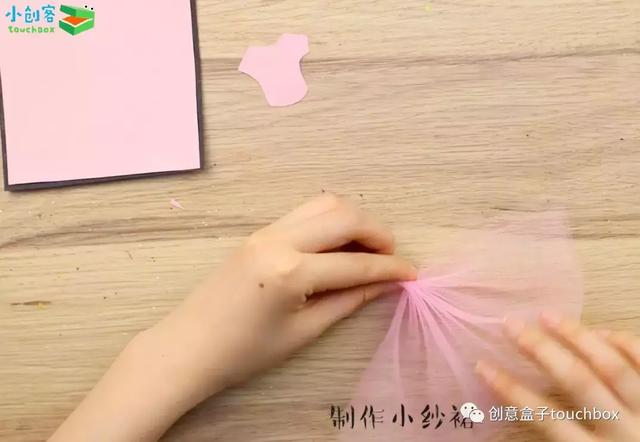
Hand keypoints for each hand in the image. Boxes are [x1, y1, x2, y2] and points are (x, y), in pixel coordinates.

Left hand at [51, 194, 415, 441]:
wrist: (188, 347)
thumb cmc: (244, 352)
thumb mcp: (303, 332)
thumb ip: (347, 301)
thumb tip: (383, 285)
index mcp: (289, 271)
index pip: (354, 263)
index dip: (389, 269)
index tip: (412, 274)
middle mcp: (278, 240)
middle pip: (343, 216)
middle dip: (377, 232)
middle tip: (393, 256)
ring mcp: (265, 231)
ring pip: (323, 204)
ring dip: (353, 219)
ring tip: (368, 247)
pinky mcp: (258, 233)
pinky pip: (304, 213)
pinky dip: (330, 221)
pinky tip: (338, 244)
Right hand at [476, 315, 639, 440]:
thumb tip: (538, 422)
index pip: (546, 419)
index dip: (512, 391)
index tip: (484, 366)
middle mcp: (624, 431)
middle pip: (577, 382)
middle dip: (541, 350)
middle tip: (511, 324)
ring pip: (613, 367)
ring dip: (579, 337)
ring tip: (550, 315)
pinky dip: (627, 345)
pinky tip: (604, 331)